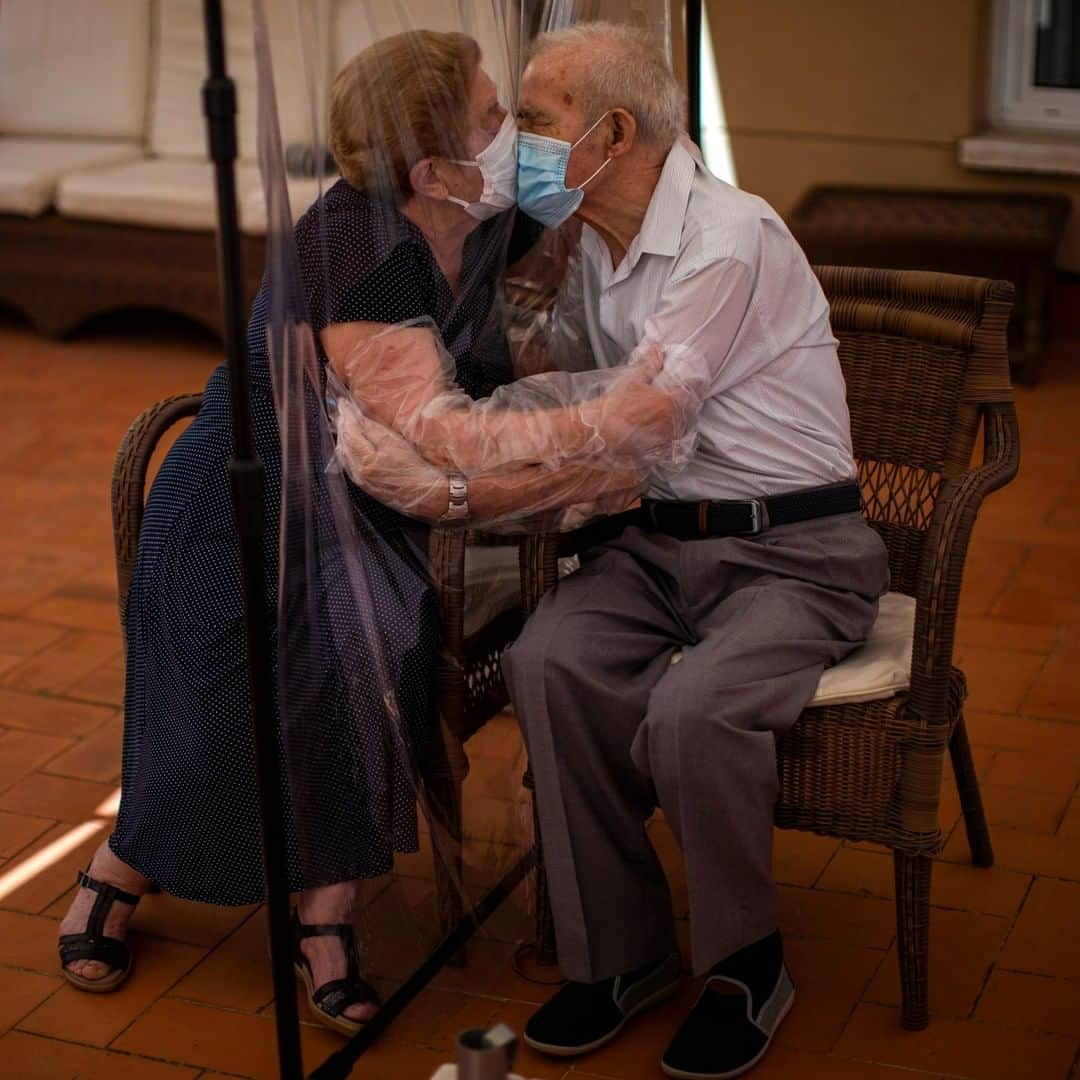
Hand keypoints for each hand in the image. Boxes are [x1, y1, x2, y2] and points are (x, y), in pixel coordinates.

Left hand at [335, 400, 448, 520]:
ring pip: (343, 454)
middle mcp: (358, 472)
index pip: (350, 432)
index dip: (347, 415)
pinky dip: (346, 450)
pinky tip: (348, 444)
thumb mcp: (396, 444)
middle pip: (344, 443)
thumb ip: (375, 431)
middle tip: (342, 409)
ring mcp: (360, 480)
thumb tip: (358, 418)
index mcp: (365, 460)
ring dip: (342, 436)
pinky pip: (348, 464)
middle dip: (342, 424)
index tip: (344, 402)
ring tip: (344, 423)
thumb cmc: (415, 469)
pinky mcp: (365, 485)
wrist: (426, 495)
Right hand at [589, 345, 680, 454]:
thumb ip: (650, 364)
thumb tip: (658, 348)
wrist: (600, 432)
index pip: (690, 393)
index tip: (681, 387)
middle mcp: (673, 422)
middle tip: (669, 402)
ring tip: (661, 418)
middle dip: (681, 406)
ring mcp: (666, 438)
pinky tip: (655, 433)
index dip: (686, 388)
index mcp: (670, 402)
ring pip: (680, 429)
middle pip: (688, 412)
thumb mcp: (633, 380)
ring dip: (676, 422)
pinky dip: (667, 438)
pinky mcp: (658, 451)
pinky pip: (670, 444)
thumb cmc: (615, 406)